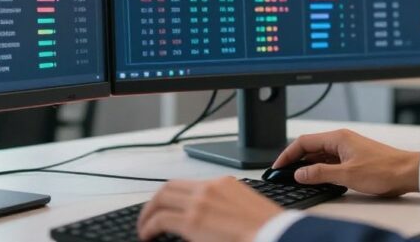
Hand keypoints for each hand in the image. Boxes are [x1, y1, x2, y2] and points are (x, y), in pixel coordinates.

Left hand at [137, 176, 282, 241]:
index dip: (173, 195)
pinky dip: (149, 226)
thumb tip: (214, 220)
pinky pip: (160, 219)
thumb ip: (228, 208)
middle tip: (149, 215)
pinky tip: (147, 236)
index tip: (168, 206)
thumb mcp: (246, 211)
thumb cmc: (267, 229)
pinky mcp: (192, 220)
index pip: (190, 184)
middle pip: (169, 187)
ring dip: (148, 213)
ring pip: (160, 199)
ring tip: (144, 228)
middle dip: (155, 201)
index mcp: (224, 183)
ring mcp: (200, 202)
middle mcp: (209, 188)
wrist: (275, 235)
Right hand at [272, 129, 419, 196]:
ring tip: (297, 178)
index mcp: (338, 138)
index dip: (288, 154)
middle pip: (310, 147)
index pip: (304, 142)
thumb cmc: (384, 169)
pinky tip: (317, 179)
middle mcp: (341, 140)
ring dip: (308, 165)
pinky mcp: (354, 158)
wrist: (408, 172)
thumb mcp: (347, 175)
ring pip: (320, 154)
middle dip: (296, 160)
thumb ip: (320, 173)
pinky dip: (320, 168)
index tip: (278, 166)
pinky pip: (330, 160)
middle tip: (284, 173)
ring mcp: (348, 149)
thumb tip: (300, 174)